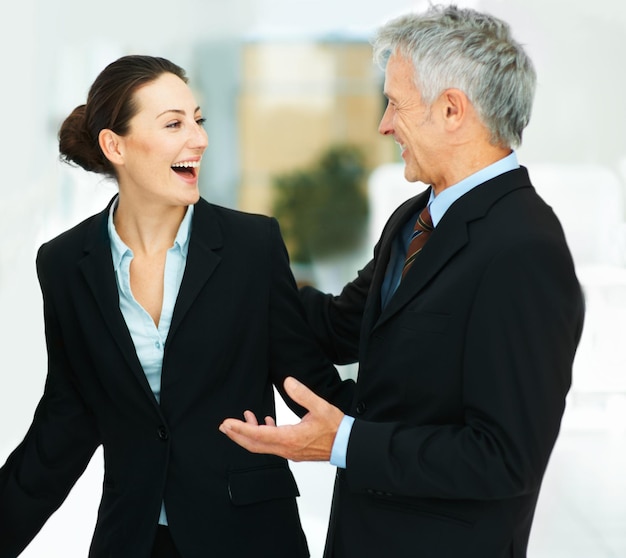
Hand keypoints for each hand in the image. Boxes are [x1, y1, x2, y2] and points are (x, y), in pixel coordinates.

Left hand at [219, 377, 343, 460]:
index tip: (227, 423)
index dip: (240, 429)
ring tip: (237, 424)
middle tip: (223, 427)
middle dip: (237, 436)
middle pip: (254, 445)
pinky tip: (264, 423)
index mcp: (290, 438)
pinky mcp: (293, 451)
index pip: (258, 436)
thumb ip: (302, 393)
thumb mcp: (320, 406)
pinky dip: (263, 435)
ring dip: (248, 435)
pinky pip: (272, 445)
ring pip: (262, 446)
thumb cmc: (336, 428)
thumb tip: (288, 381)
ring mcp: (289, 452)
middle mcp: (286, 449)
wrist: (347, 445)